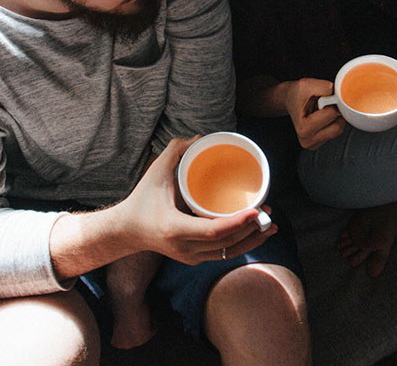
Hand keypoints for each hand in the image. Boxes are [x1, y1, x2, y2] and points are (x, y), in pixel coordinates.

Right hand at [120, 138, 276, 263]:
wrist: (126, 231)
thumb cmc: (141, 200)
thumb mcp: (154, 173)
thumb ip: (174, 152)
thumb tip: (198, 138)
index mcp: (175, 227)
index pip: (213, 230)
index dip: (238, 222)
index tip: (256, 210)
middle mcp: (184, 247)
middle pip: (226, 243)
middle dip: (251, 229)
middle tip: (269, 212)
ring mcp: (189, 257)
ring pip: (227, 253)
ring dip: (251, 240)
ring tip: (270, 226)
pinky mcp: (193, 259)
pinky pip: (222, 255)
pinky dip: (240, 246)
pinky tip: (255, 236)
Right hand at [283, 78, 345, 149]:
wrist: (290, 99)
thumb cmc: (296, 94)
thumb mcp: (306, 85)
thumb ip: (323, 87)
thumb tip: (339, 93)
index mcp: (303, 128)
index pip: (331, 115)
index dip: (332, 102)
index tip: (325, 98)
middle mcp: (307, 140)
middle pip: (337, 128)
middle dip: (335, 112)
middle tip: (327, 104)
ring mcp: (314, 143)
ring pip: (338, 130)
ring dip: (335, 117)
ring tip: (323, 109)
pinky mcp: (320, 142)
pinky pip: (336, 132)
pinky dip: (334, 121)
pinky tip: (324, 116)